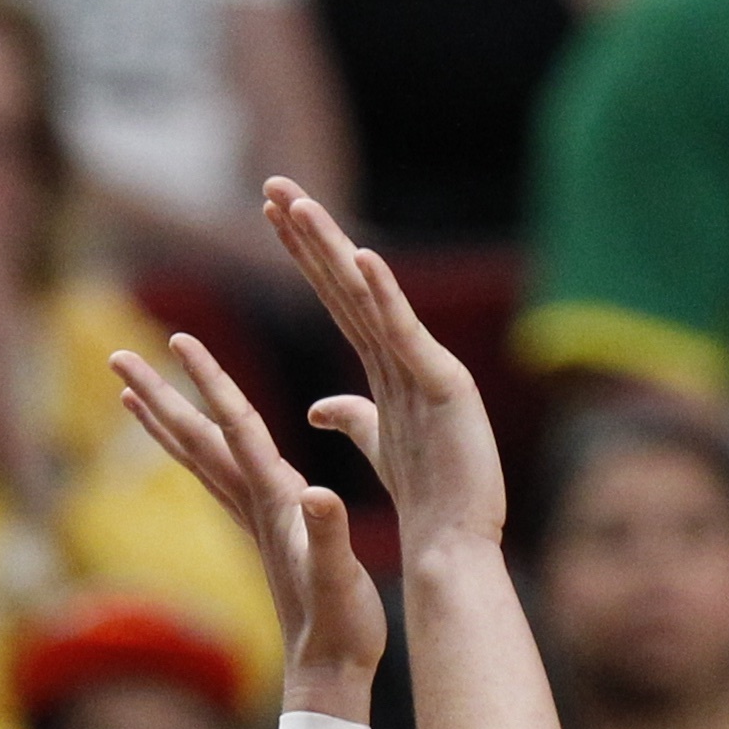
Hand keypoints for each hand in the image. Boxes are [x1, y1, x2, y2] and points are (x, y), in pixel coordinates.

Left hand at [112, 333, 384, 698]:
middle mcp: (255, 506)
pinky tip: (189, 444)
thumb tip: (316, 494)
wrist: (328, 677)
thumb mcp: (343, 578)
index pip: (238, 428)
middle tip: (117, 354)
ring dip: (164, 421)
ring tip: (128, 390)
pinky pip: (217, 482)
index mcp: (277, 502)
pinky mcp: (264, 537)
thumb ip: (330, 535)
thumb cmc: (342, 629)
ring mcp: (255, 522)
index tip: (177, 339)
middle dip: (158, 395)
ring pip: (198, 459)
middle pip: (195, 440)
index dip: (210, 382)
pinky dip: (195, 455)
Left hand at [259, 178, 506, 550]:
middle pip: (350, 285)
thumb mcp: (377, 446)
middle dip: (311, 235)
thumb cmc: (427, 498)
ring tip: (299, 206)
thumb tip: (317, 406)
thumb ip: (353, 418)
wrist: (456, 543)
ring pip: (372, 299)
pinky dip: (387, 297)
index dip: (306, 255)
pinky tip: (362, 258)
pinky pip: (407, 336)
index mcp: (390, 368)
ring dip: (335, 249)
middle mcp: (409, 357)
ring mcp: (429, 369)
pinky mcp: (446, 389)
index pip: (339, 298)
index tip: (272, 213)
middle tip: (274, 184)